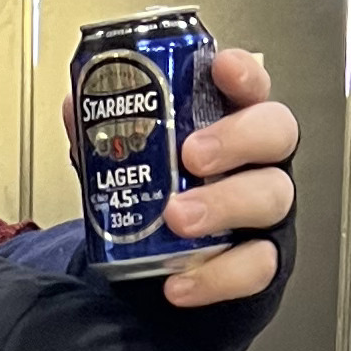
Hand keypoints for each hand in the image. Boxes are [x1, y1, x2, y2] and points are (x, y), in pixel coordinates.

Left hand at [65, 45, 295, 311]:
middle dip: (236, 139)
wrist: (167, 266)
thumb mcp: (133, 158)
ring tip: (178, 218)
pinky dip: (216, 276)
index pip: (251, 84)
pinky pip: (255, 266)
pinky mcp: (263, 259)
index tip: (221, 68)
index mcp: (230, 120)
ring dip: (224, 205)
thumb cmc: (165, 194)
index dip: (243, 72)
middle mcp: (258, 159)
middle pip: (275, 132)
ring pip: (272, 196)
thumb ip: (107, 131)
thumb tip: (75, 105)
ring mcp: (265, 209)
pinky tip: (179, 282)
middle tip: (192, 155)